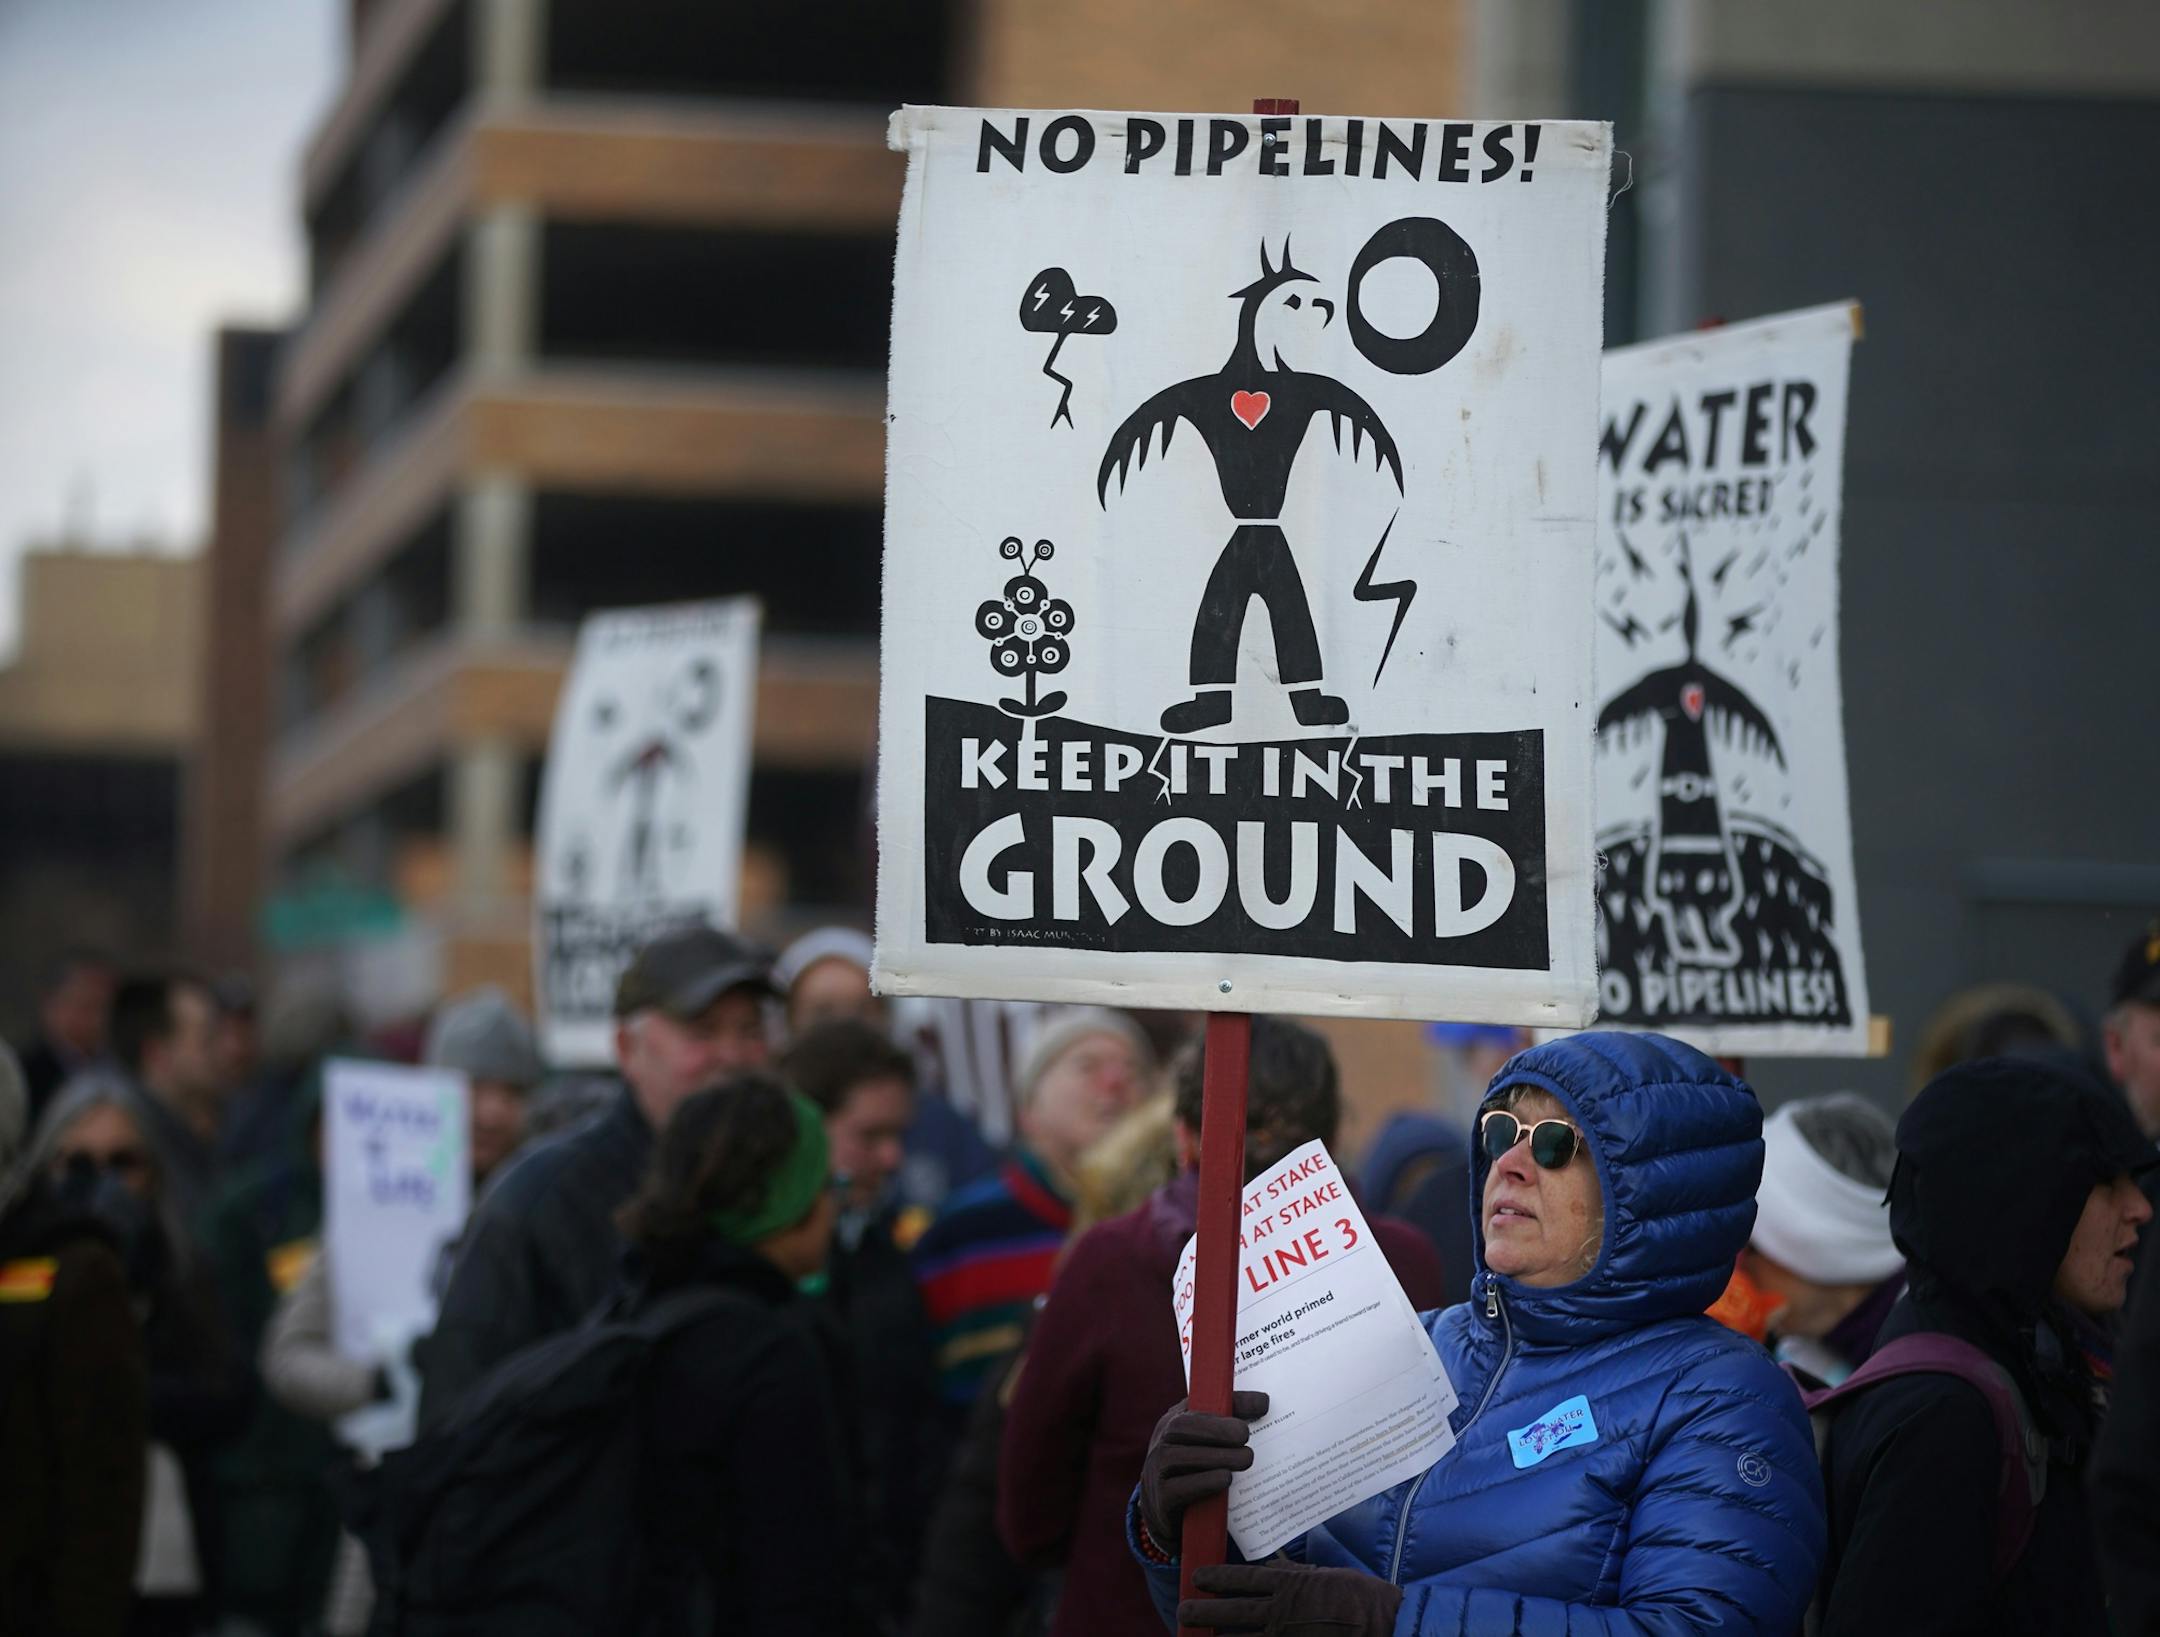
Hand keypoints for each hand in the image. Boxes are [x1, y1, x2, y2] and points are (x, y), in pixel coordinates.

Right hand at [1138, 1390, 1270, 1542]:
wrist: (1165, 1514)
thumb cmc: (1194, 1472)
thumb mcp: (1207, 1446)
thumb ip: (1229, 1424)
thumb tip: (1263, 1402)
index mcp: (1173, 1422)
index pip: (1196, 1403)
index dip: (1228, 1402)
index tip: (1262, 1404)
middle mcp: (1160, 1443)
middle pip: (1180, 1426)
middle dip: (1216, 1428)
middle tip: (1245, 1435)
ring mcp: (1156, 1471)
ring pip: (1178, 1457)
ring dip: (1216, 1456)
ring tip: (1246, 1458)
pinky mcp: (1161, 1500)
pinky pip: (1178, 1489)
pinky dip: (1204, 1482)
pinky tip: (1226, 1478)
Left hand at [1180, 1562, 1403, 1634]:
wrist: (1382, 1622)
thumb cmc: (1356, 1595)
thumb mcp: (1322, 1575)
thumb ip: (1294, 1575)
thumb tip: (1275, 1568)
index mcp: (1287, 1584)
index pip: (1240, 1578)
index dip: (1215, 1577)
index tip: (1196, 1577)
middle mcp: (1279, 1610)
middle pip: (1230, 1611)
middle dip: (1202, 1612)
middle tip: (1182, 1611)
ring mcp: (1285, 1636)